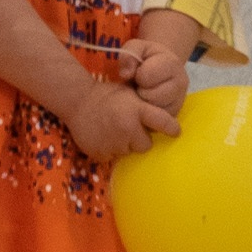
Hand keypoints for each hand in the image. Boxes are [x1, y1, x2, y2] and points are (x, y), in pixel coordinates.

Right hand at [55, 82, 180, 160]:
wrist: (76, 101)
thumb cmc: (105, 95)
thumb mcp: (128, 93)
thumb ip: (145, 106)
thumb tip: (166, 116)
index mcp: (137, 111)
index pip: (163, 122)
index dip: (171, 129)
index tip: (175, 133)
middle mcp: (128, 128)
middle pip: (146, 145)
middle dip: (140, 139)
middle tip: (128, 128)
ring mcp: (114, 143)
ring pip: (129, 152)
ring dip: (124, 145)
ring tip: (112, 131)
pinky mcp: (101, 154)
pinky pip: (112, 158)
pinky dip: (109, 150)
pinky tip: (102, 138)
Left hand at [117, 39, 188, 115]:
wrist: (160, 68)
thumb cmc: (147, 58)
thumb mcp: (137, 48)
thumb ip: (129, 54)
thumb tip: (126, 74)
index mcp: (172, 63)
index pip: (146, 76)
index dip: (138, 74)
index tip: (140, 71)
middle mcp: (181, 83)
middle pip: (151, 96)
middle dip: (141, 90)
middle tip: (141, 85)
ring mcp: (179, 101)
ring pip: (154, 110)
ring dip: (144, 102)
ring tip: (145, 92)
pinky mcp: (174, 114)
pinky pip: (156, 119)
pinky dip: (148, 112)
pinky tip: (148, 102)